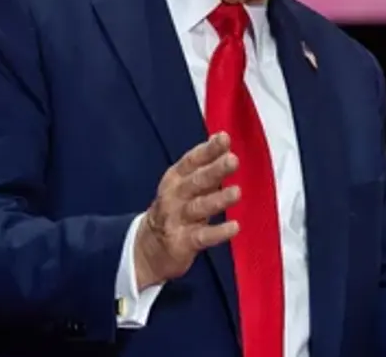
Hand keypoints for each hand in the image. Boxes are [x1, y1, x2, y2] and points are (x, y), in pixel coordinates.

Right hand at [133, 133, 240, 289]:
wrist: (148, 248)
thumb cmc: (176, 209)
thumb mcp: (186, 184)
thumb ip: (204, 164)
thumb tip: (221, 137)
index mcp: (175, 178)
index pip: (191, 161)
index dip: (208, 150)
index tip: (224, 138)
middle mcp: (174, 196)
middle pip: (195, 181)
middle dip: (214, 170)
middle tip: (233, 160)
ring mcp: (176, 220)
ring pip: (199, 207)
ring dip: (218, 199)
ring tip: (237, 192)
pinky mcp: (182, 243)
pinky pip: (202, 237)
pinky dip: (218, 232)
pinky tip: (235, 227)